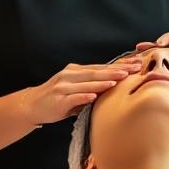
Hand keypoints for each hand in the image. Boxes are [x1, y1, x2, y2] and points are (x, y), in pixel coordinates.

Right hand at [22, 60, 141, 124]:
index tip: (136, 63)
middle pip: (97, 72)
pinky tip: (94, 96)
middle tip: (134, 68)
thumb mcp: (76, 89)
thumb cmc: (58, 98)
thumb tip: (117, 85)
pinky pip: (73, 97)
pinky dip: (83, 96)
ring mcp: (63, 86)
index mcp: (76, 71)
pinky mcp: (58, 100)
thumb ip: (93, 86)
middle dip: (117, 70)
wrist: (32, 106)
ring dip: (103, 81)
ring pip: (86, 83)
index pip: (101, 66)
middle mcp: (69, 75)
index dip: (119, 64)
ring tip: (119, 80)